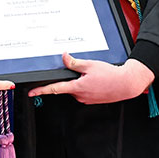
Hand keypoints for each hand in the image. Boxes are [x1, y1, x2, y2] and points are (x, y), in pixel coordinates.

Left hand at [28, 53, 153, 104]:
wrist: (126, 84)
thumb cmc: (111, 75)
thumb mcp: (90, 65)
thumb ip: (74, 62)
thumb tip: (64, 57)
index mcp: (77, 87)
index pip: (55, 89)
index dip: (41, 90)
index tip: (32, 92)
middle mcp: (80, 96)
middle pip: (67, 86)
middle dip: (72, 78)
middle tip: (86, 71)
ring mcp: (87, 99)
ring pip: (76, 88)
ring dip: (81, 81)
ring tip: (95, 75)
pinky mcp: (92, 100)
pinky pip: (84, 91)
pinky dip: (88, 84)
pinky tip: (97, 80)